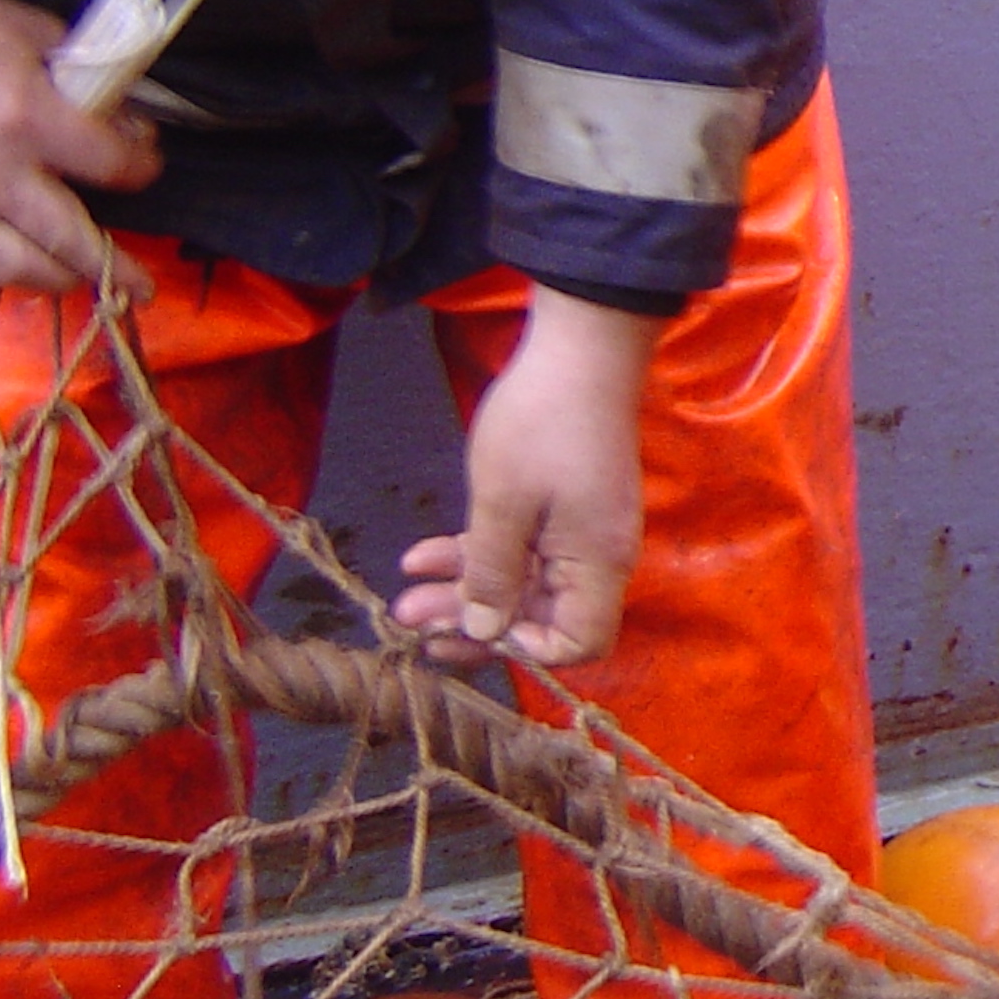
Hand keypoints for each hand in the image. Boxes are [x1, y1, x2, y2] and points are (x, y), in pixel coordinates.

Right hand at [0, 0, 163, 298]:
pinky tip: (17, 268)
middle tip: (140, 287)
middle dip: (113, 267)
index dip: (140, 168)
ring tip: (77, 276)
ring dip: (56, 279)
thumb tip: (125, 120)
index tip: (144, 165)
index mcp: (30, 118)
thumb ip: (85, 78)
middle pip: (69, 238)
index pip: (110, 165)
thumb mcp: (36, 33)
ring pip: (17, 267)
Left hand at [397, 289, 657, 668]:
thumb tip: (486, 633)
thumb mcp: (502, 504)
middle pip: (540, 617)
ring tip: (403, 595)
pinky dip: (476, 554)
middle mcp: (596, 559)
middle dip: (473, 623)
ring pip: (521, 583)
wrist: (579, 351)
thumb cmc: (541, 425)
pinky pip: (521, 549)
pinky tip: (423, 554)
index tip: (475, 627)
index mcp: (596, 565)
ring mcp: (581, 533)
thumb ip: (492, 575)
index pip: (578, 643)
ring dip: (464, 590)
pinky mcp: (565, 510)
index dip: (525, 648)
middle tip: (412, 625)